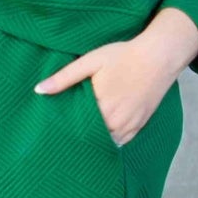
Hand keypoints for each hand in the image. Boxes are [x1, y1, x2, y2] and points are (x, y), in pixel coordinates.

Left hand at [32, 37, 177, 147]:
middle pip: (90, 136)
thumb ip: (64, 77)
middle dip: (78, 135)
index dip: (64, 128)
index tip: (53, 128)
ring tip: (80, 135)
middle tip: (62, 135)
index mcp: (100, 105)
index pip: (75, 126)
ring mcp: (129, 125)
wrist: (159, 56)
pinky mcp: (139, 126)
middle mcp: (115, 120)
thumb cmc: (123, 55)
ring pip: (105, 141)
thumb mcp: (91, 61)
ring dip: (94, 139)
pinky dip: (110, 140)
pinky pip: (121, 142)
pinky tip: (100, 136)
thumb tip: (38, 90)